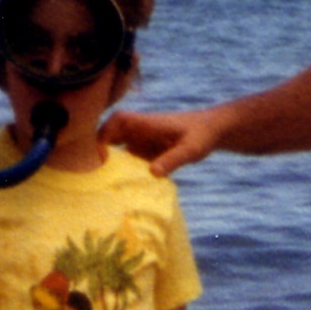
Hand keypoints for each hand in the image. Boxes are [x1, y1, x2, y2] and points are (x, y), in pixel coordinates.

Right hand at [102, 105, 220, 177]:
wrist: (212, 132)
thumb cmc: (202, 135)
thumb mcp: (191, 149)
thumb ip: (173, 160)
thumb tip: (153, 173)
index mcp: (147, 123)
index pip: (118, 120)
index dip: (105, 132)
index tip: (103, 154)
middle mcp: (140, 130)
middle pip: (110, 135)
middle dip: (99, 150)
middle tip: (98, 174)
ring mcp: (142, 141)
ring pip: (117, 149)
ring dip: (110, 163)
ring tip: (105, 184)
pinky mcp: (146, 153)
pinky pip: (129, 161)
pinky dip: (123, 172)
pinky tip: (123, 188)